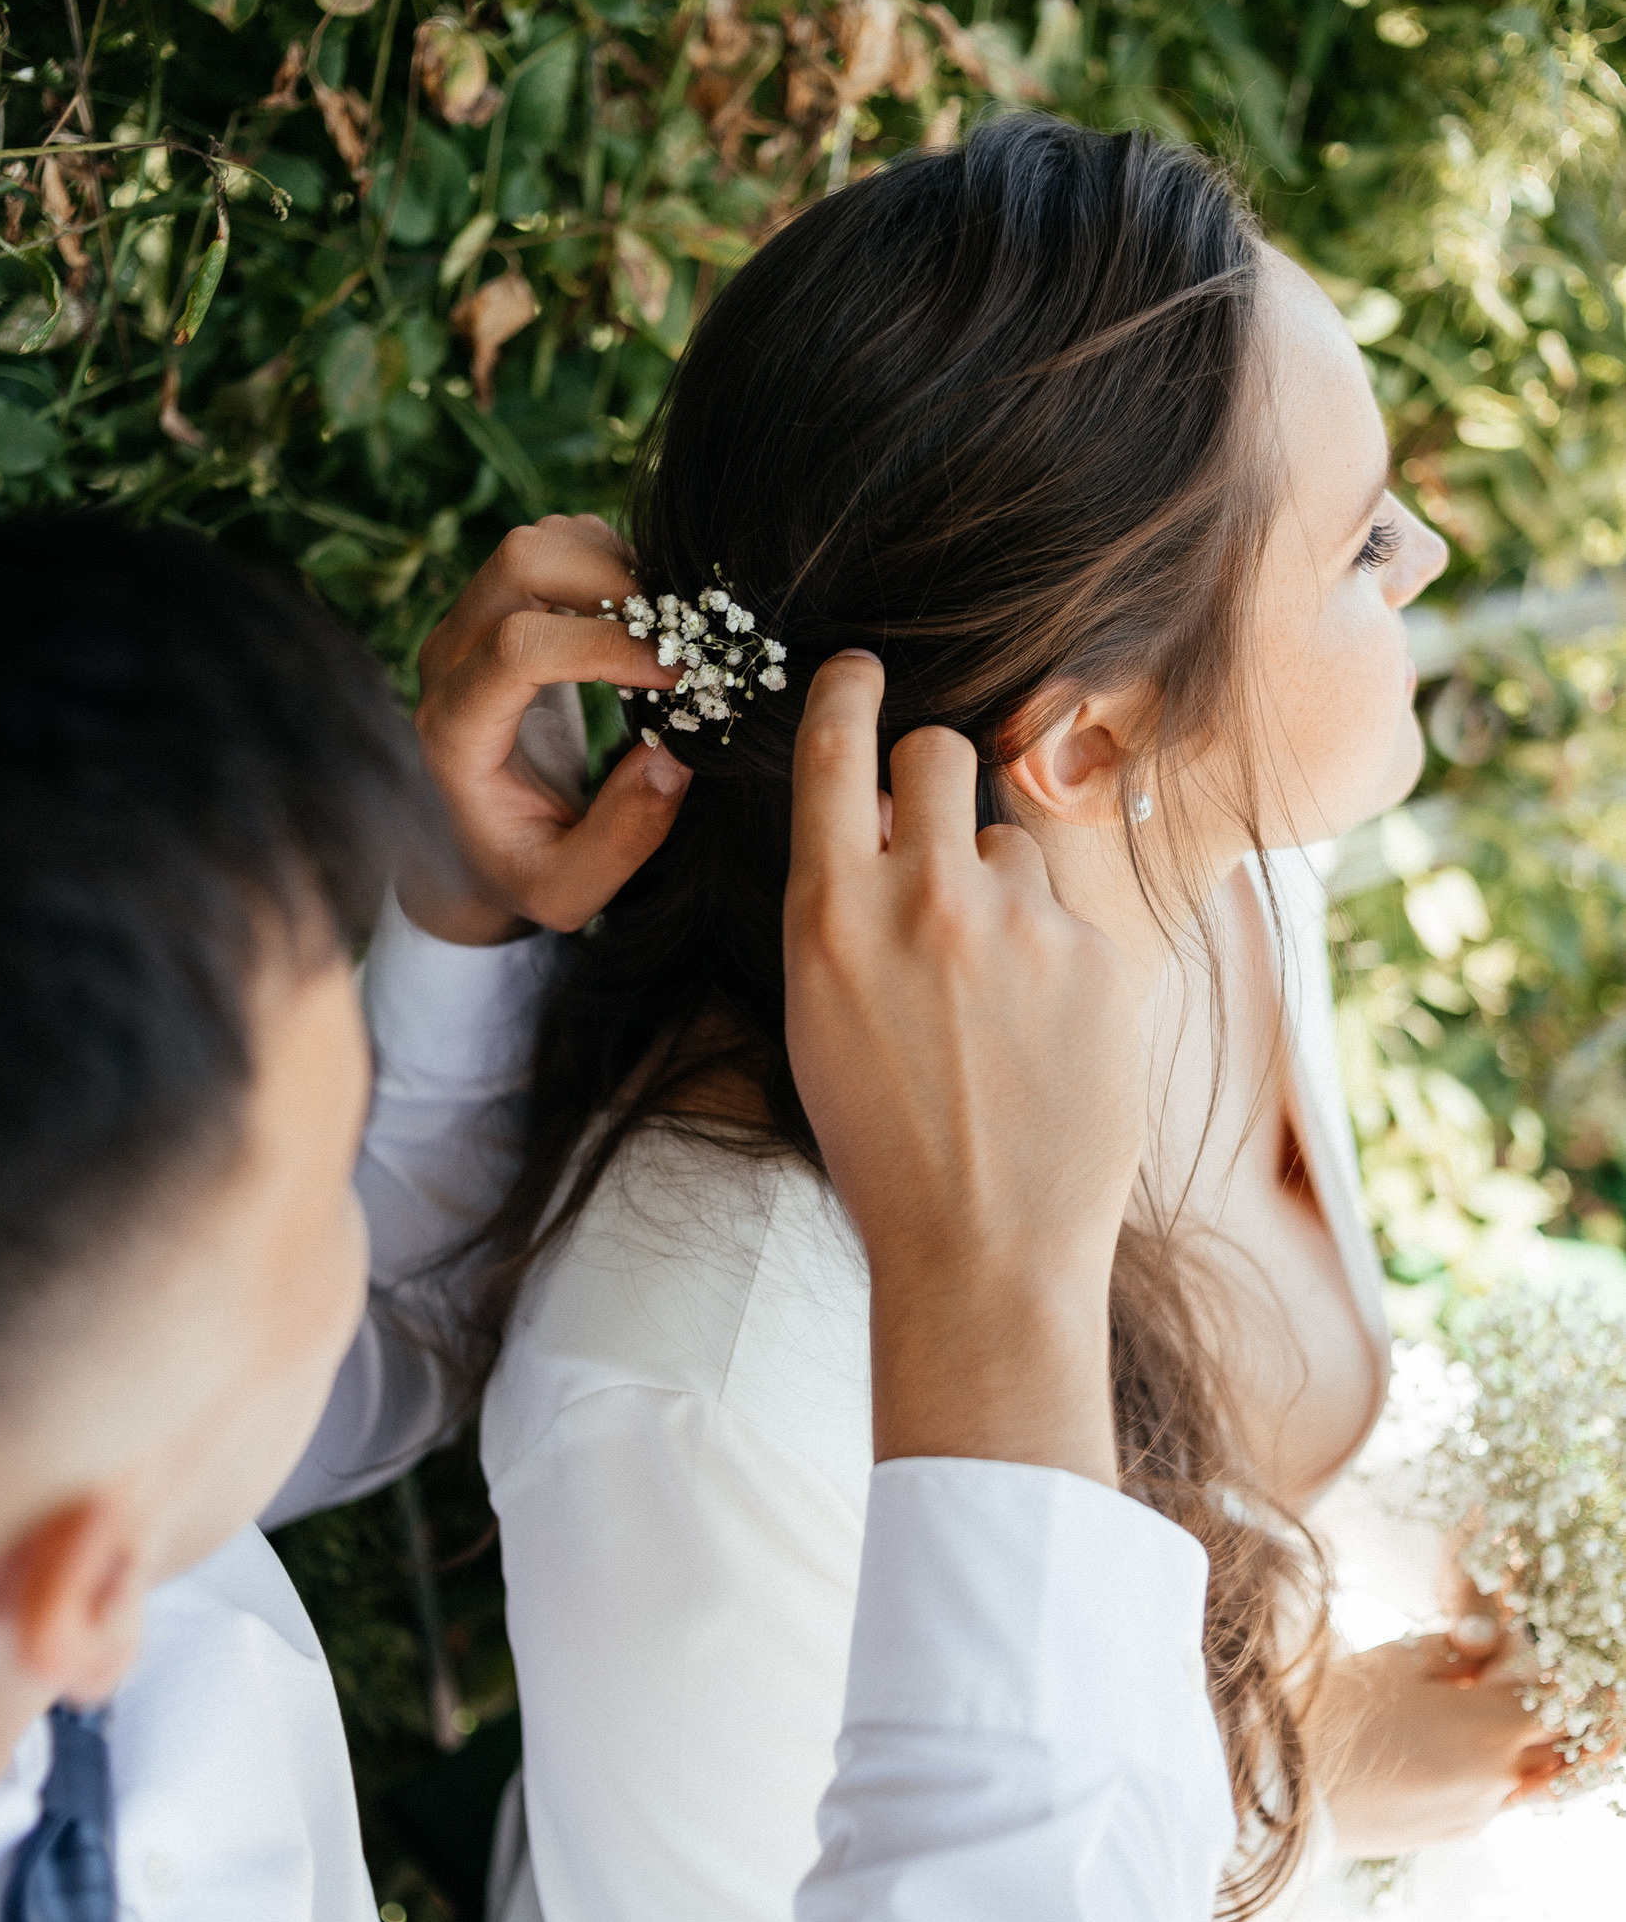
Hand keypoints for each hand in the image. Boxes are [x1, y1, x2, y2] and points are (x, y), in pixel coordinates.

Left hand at [408, 515, 689, 940]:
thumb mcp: (568, 890)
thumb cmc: (521, 871)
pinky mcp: (498, 607)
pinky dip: (612, 562)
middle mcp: (449, 662)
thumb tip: (671, 758)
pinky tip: (644, 622)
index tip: (679, 673)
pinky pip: (556, 546)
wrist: (472, 848)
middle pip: (521, 561)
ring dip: (616, 566)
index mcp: (454, 732)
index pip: (518, 648)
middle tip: (679, 636)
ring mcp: (468, 625)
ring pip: (540, 541)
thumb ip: (620, 839)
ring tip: (666, 629)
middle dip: (615, 582)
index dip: (605, 646)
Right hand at [783, 652, 1145, 1483]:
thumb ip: (846, 911)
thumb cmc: (885, 1148)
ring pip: (1012, 840)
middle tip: (937, 832)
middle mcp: (923, 895)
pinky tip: (1045, 1036)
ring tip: (995, 993)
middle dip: (934, 773)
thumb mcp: (820, 1019)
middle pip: (938, 751)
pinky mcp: (1100, 953)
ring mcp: (1020, 921)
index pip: (832, 747)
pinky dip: (1058, 955)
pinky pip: (1073, 912)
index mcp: (828, 913)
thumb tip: (879, 830)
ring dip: (1002, 884)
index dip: (846, 690)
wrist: (983, 1251)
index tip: (861, 669)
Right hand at [1308, 1631, 1564, 1856]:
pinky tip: (1429, 1752)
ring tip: (1450, 1719)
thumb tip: (1491, 1647)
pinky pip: (1489, 1796)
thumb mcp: (1402, 1657)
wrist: (1287, 1783)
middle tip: (1481, 1685)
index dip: (1527, 1669)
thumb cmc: (1341, 1708)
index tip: (1493, 1658)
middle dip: (1528, 1709)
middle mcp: (1501, 1779)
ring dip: (1504, 1743)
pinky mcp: (1456, 1834)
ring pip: (1522, 1772)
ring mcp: (1481, 1813)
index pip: (1553, 1695)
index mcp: (1494, 1728)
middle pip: (1551, 1740)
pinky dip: (1478, 1771)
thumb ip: (1464, 1650)